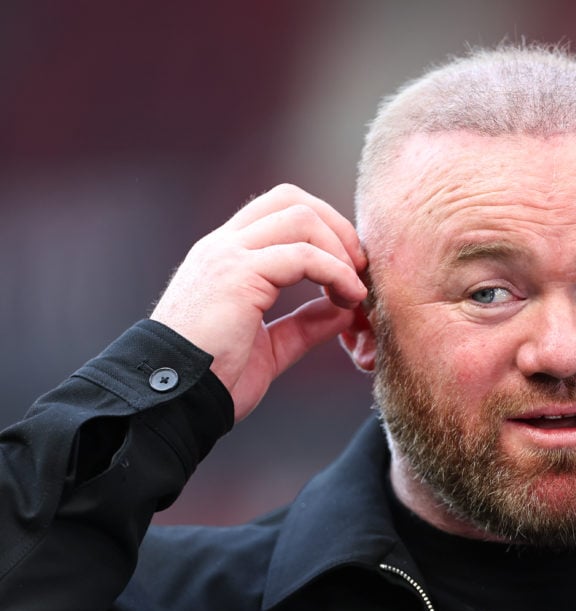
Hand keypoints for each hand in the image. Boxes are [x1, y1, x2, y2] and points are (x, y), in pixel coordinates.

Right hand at [150, 184, 367, 420]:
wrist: (172, 403)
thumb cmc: (212, 380)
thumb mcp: (270, 347)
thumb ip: (305, 324)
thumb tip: (344, 310)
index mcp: (225, 256)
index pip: (279, 210)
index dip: (324, 230)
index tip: (349, 270)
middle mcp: (223, 246)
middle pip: (291, 199)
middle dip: (337, 228)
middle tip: (359, 269)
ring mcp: (226, 255)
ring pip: (301, 217)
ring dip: (340, 249)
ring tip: (354, 291)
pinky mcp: (237, 275)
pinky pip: (303, 255)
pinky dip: (336, 273)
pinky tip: (348, 300)